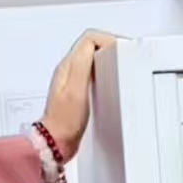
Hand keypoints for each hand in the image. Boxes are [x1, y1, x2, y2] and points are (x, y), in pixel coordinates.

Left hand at [40, 30, 115, 158]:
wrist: (57, 143)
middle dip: (111, 48)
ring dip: (109, 61)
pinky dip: (106, 75)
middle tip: (125, 56)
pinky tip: (112, 85)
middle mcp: (69, 71)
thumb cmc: (65, 121)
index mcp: (68, 66)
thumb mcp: (77, 88)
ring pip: (94, 60)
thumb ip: (85, 63)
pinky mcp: (79, 93)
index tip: (122, 49)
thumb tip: (97, 44)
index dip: (108, 39)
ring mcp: (74, 82)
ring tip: (121, 68)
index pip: (89, 39)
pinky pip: (94, 75)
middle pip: (93, 47)